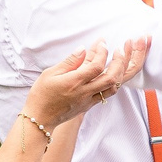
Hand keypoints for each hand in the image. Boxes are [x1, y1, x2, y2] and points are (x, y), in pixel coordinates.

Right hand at [25, 36, 151, 125]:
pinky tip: (113, 71)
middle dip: (120, 62)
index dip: (102, 52)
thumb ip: (70, 61)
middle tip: (120, 49)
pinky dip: (115, 81)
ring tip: (121, 59)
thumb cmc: (41, 94)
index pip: (96, 66)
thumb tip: (84, 48)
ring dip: (121, 72)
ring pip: (114, 87)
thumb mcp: (50, 73)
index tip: (102, 42)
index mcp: (74, 83)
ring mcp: (89, 100)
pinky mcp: (90, 105)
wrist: (40, 118)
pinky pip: (108, 93)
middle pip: (112, 78)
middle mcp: (85, 92)